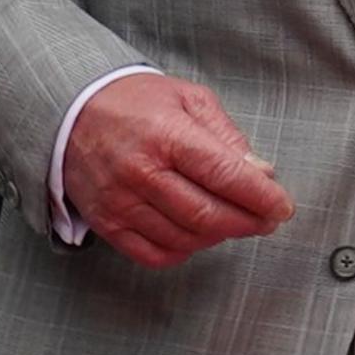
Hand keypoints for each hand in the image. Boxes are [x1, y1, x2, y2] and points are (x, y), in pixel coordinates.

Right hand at [61, 71, 290, 267]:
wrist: (72, 110)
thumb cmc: (134, 102)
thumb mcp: (189, 100)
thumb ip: (227, 137)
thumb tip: (261, 173)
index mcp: (166, 134)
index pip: (225, 174)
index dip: (260, 197)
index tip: (282, 207)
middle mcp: (140, 171)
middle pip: (207, 214)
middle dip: (247, 222)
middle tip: (265, 219)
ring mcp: (120, 201)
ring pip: (185, 238)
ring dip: (218, 236)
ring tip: (232, 221)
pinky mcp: (106, 223)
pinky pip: (154, 254)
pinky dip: (184, 251)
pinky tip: (196, 234)